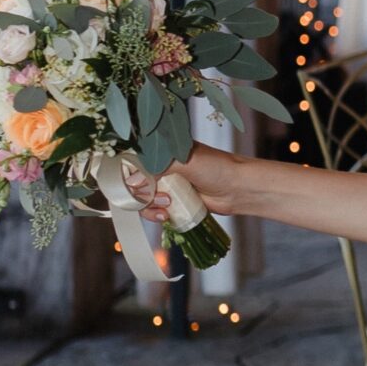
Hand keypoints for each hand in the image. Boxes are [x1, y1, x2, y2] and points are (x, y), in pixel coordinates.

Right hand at [121, 144, 241, 223]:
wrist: (238, 189)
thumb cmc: (217, 168)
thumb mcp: (185, 162)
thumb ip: (157, 168)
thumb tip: (133, 179)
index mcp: (164, 150)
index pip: (133, 159)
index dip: (128, 173)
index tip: (134, 184)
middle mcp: (162, 166)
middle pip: (133, 182)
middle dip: (142, 194)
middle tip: (162, 197)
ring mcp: (166, 184)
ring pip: (141, 198)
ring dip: (149, 206)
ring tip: (168, 206)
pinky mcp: (172, 201)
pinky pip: (152, 210)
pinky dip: (155, 214)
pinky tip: (166, 215)